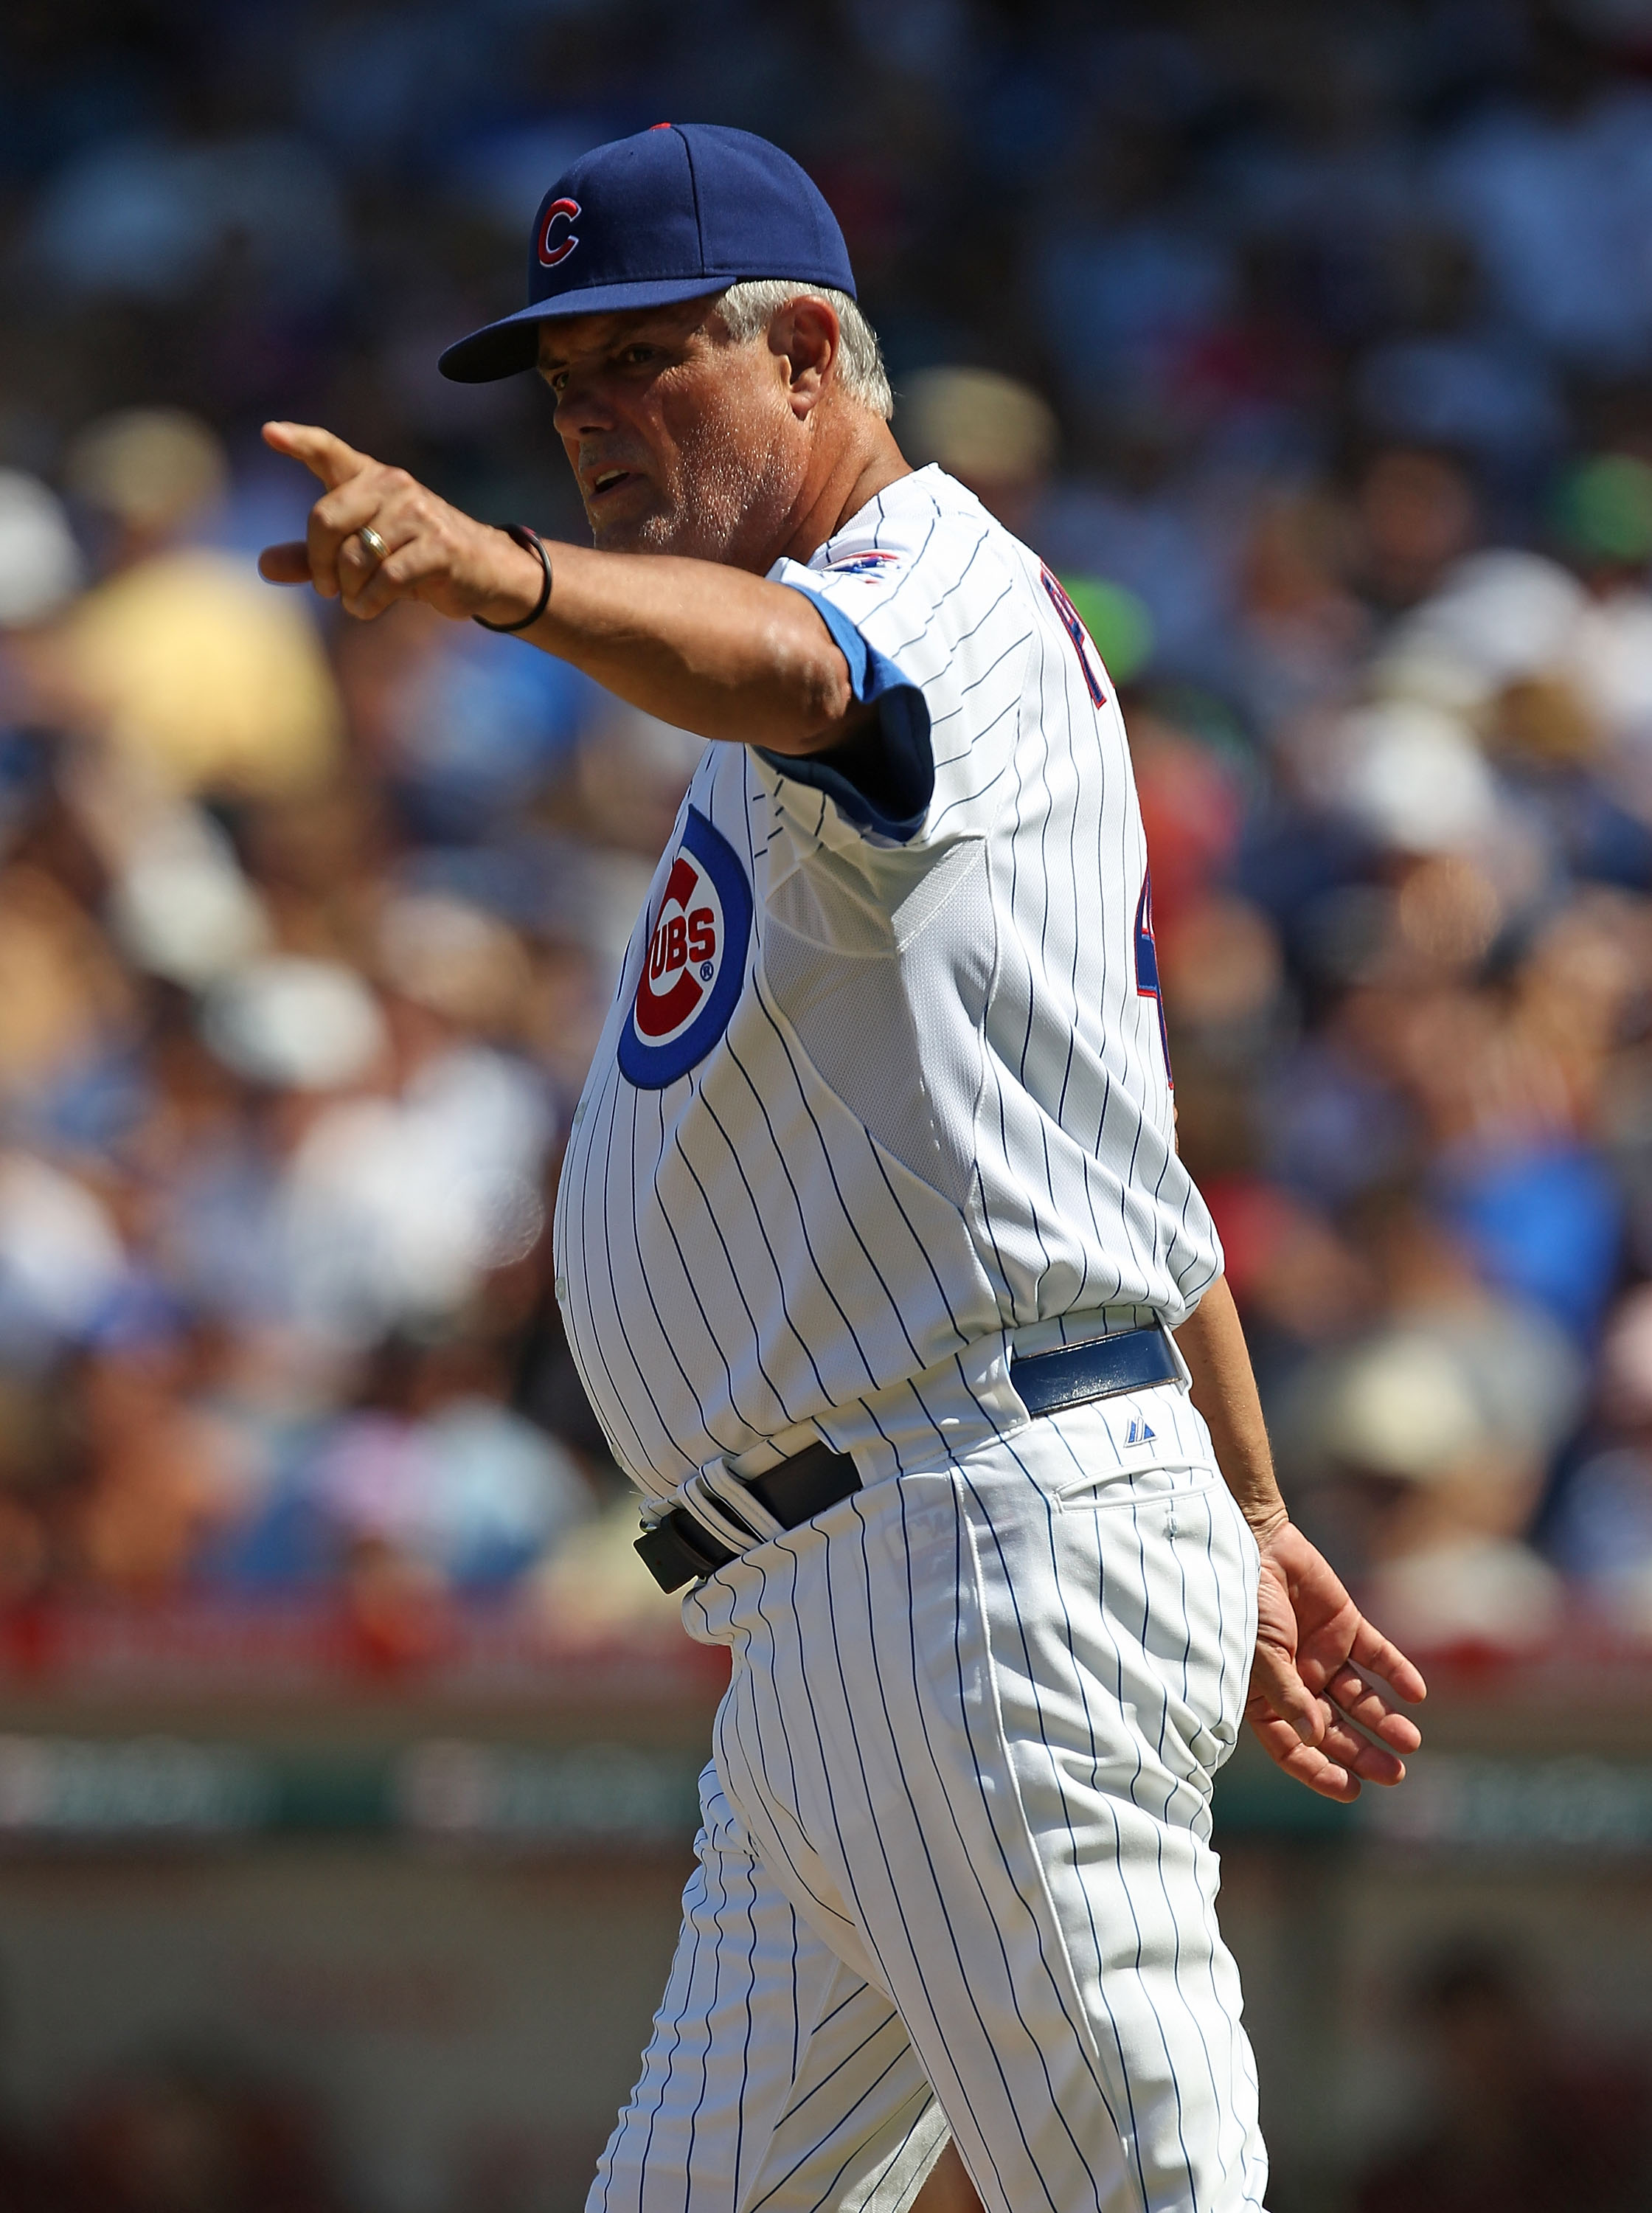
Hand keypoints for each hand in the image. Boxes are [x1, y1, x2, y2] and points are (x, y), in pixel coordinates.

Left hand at [256, 422, 545, 626]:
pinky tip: (367, 608)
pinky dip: (368, 601)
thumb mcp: (360, 554)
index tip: (269, 433)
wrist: (481, 570)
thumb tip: (264, 565)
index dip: (299, 442)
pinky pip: (386, 578)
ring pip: (355, 555)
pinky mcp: (439, 547)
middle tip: (325, 587)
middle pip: (325, 517)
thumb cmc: (412, 557)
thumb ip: (312, 557)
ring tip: (355, 601)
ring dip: (347, 589)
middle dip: (318, 561)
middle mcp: (393, 485)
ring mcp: (418, 513)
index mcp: (369, 477)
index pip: (329, 451)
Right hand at [1246, 1519, 1425, 1802]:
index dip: (1319, 1772)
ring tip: (1410, 1741)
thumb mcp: (1260, 1652)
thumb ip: (1287, 1693)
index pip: (1294, 1747)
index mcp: (1267, 1696)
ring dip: (1384, 1720)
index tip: (1352, 1790)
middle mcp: (1298, 1683)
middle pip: (1335, 1730)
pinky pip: (1378, 1657)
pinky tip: (1415, 1692)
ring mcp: (1323, 1656)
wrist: (1258, 1544)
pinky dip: (1398, 1673)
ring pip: (1360, 1699)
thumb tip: (1315, 1738)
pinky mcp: (1346, 1628)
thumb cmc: (1244, 1603)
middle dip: (1363, 1754)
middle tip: (1395, 1774)